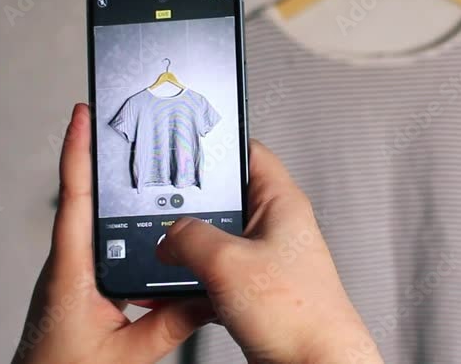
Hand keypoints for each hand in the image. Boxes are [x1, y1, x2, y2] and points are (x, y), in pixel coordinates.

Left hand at [11, 104, 214, 363]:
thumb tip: (210, 294)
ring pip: (93, 225)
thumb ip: (172, 324)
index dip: (77, 151)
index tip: (82, 114)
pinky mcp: (78, 288)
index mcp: (70, 272)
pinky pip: (101, 249)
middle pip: (82, 198)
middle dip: (97, 156)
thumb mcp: (128, 355)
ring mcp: (70, 275)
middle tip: (112, 119)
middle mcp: (66, 266)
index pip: (73, 199)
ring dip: (110, 194)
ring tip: (135, 163)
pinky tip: (146, 233)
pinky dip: (121, 231)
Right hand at [156, 140, 383, 363]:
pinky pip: (216, 276)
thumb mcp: (229, 263)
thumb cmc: (300, 316)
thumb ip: (190, 238)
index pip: (249, 152)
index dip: (218, 145)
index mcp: (281, 203)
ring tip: (162, 253)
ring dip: (188, 250)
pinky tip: (174, 290)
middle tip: (161, 207)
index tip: (186, 144)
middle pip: (225, 199)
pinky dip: (194, 282)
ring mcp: (266, 261)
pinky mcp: (255, 292)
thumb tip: (168, 235)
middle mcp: (276, 227)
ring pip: (216, 241)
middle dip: (191, 207)